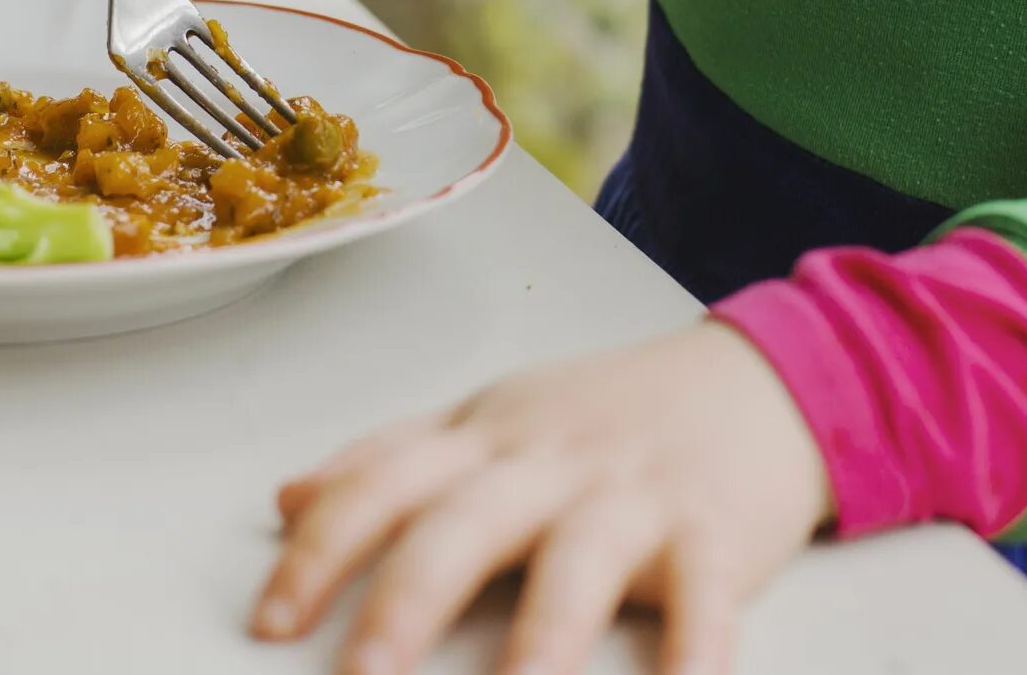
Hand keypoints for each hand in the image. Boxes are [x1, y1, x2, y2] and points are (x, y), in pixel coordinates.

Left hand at [253, 323, 831, 674]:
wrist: (757, 379)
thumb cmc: (611, 414)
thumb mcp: (492, 420)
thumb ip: (390, 459)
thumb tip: (288, 500)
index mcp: (486, 440)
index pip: (384, 483)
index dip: (321, 549)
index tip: (269, 619)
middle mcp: (551, 465)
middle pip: (464, 525)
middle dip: (405, 602)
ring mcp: (634, 497)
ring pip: (578, 563)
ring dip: (540, 636)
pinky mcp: (716, 533)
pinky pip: (706, 598)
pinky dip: (696, 651)